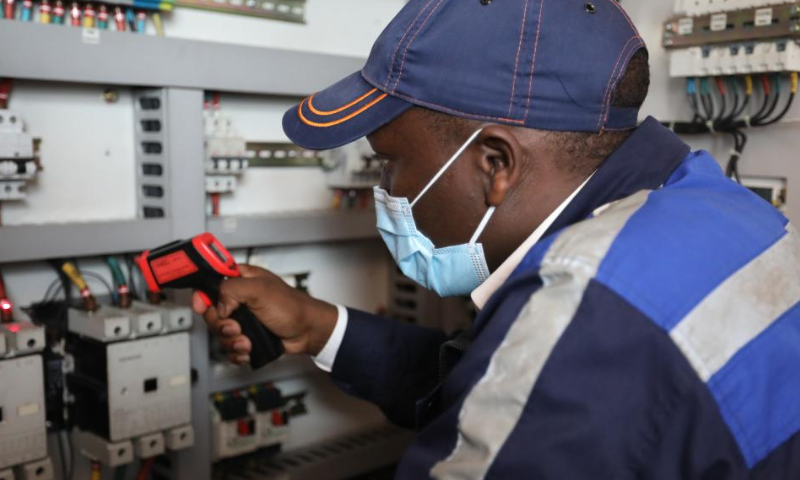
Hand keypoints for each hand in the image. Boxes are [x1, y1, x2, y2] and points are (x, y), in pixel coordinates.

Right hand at [192, 265, 337, 365]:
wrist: (307, 332)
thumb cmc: (291, 307)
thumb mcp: (260, 290)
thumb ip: (232, 290)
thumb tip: (218, 306)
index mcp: (240, 279)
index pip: (210, 280)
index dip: (201, 293)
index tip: (201, 305)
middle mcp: (238, 298)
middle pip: (210, 312)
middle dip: (221, 325)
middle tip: (236, 327)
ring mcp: (242, 318)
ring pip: (219, 333)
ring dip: (232, 342)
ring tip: (247, 342)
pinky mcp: (246, 336)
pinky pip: (229, 347)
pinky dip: (237, 352)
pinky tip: (249, 350)